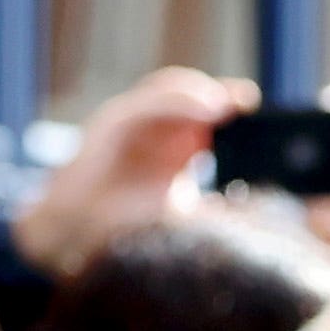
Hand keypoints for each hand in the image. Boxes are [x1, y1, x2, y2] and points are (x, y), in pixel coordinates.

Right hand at [11, 66, 255, 279]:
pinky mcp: (110, 126)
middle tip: (247, 101)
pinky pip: (145, 107)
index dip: (230, 109)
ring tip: (226, 103)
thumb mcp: (180, 218)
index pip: (204, 115)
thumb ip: (213, 212)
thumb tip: (258, 215)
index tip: (255, 112)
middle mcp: (151, 129)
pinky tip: (202, 109)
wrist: (71, 237)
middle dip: (219, 96)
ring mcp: (129, 123)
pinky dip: (175, 104)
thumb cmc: (123, 230)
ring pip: (167, 93)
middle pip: (189, 97)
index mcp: (171, 146)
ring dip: (198, 95)